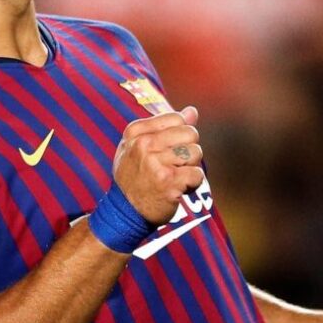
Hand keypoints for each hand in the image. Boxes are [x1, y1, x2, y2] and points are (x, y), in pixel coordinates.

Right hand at [112, 107, 203, 224]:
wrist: (125, 211)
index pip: (177, 118)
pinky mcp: (168, 181)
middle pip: (190, 133)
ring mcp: (155, 162)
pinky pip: (197, 174)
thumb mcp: (139, 146)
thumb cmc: (135, 176)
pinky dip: (193, 183)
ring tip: (176, 177)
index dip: (180, 135)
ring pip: (196, 153)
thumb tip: (192, 111)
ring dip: (191, 168)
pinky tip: (179, 188)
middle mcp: (144, 144)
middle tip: (176, 165)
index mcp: (136, 132)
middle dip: (189, 150)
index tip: (169, 149)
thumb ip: (166, 127)